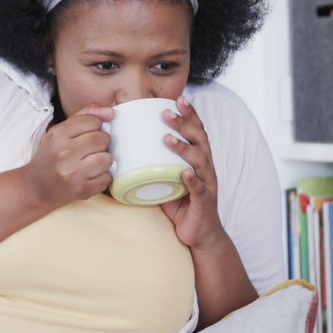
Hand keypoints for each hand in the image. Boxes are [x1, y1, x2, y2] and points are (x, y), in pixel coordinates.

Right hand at [21, 104, 114, 211]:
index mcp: (58, 134)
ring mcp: (73, 172)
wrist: (36, 187)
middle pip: (102, 139)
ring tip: (92, 162)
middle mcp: (64, 152)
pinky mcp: (81, 189)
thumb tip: (111, 111)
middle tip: (91, 149)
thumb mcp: (60, 131)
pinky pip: (107, 178)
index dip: (96, 126)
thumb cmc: (51, 156)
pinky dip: (103, 177)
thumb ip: (85, 115)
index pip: (94, 121)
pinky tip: (91, 176)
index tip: (88, 134)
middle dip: (102, 143)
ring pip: (107, 159)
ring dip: (104, 160)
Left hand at [158, 96, 225, 249]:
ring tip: (167, 138)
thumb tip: (125, 152)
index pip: (196, 132)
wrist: (199, 234)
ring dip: (184, 148)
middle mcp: (205, 168)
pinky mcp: (204, 202)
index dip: (189, 114)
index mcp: (198, 160)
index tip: (177, 98)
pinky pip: (199, 189)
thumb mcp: (165, 180)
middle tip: (166, 112)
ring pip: (199, 161)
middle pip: (199, 140)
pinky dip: (193, 180)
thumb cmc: (181, 204)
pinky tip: (186, 173)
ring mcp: (207, 184)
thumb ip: (153, 165)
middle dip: (184, 124)